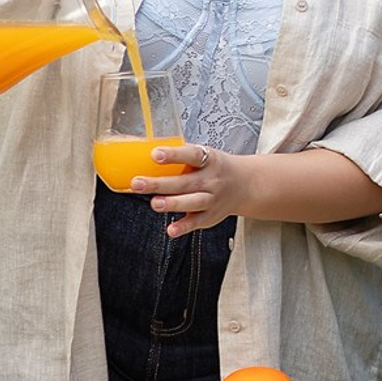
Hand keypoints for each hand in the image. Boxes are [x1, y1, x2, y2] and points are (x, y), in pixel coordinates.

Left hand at [134, 144, 263, 238]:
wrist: (245, 184)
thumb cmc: (215, 167)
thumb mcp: (205, 154)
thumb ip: (181, 155)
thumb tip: (143, 151)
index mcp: (209, 160)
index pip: (192, 155)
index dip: (174, 155)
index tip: (155, 154)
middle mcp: (212, 180)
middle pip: (185, 182)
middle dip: (159, 184)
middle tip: (137, 183)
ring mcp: (212, 199)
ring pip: (192, 203)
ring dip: (172, 204)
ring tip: (154, 203)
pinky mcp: (210, 216)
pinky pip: (196, 223)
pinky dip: (183, 227)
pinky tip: (170, 229)